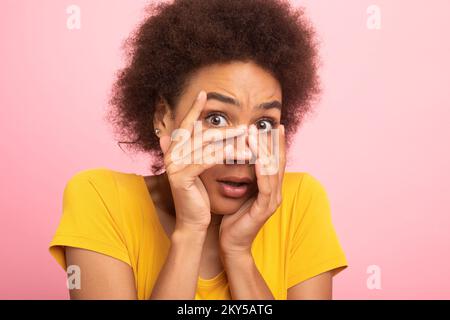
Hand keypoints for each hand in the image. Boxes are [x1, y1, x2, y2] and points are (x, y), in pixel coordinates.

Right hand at [160, 90, 245, 231]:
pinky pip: (205, 160)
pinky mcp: (181, 177)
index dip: (194, 109)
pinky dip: (222, 155)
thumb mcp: (197, 168)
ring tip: (247, 137)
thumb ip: (195, 149)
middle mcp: (170, 155)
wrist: (193, 221)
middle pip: (200, 134)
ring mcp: (174, 165)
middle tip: (244, 125)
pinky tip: (237, 152)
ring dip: (229, 141)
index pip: (184, 125)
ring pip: (205, 146)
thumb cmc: (198, 195)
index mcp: (173, 151)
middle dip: (224, 129)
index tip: (204, 93)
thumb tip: (175, 133)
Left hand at [219, 124, 285, 257]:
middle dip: (274, 142)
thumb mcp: (240, 191)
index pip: (276, 161)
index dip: (276, 143)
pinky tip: (259, 159)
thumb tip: (238, 155)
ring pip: (272, 171)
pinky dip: (263, 172)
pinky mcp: (265, 210)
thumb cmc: (233, 216)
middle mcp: (275, 193)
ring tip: (256, 134)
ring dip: (264, 151)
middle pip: (278, 163)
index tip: (274, 125)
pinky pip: (266, 187)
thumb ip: (245, 176)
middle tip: (271, 124)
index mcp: (270, 188)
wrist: (231, 243)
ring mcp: (272, 201)